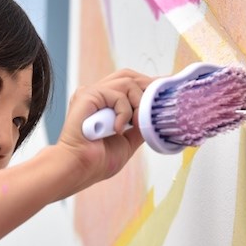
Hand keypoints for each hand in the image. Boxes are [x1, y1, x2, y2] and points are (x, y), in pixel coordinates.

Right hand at [57, 69, 152, 190]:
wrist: (80, 169)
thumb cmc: (97, 161)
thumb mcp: (129, 141)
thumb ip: (140, 125)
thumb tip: (155, 115)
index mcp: (105, 104)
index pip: (130, 84)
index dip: (148, 85)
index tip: (165, 90)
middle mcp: (98, 95)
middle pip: (129, 76)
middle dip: (148, 87)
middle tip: (159, 103)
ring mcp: (92, 93)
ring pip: (127, 82)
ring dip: (139, 104)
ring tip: (135, 124)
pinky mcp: (88, 95)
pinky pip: (117, 94)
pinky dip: (124, 112)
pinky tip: (118, 129)